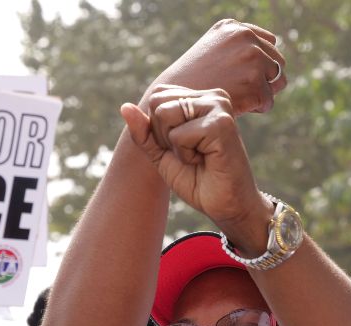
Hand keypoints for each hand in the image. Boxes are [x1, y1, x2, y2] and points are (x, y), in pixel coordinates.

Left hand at [121, 86, 268, 234]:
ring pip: (165, 114)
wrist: (226, 206)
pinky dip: (186, 155)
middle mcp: (213, 96)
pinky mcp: (221, 124)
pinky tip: (207, 160)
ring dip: (175, 146)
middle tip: (191, 153)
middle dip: (164, 136)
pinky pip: (179, 135)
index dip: (159, 129)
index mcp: (201, 98)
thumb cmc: (198, 179)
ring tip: (199, 156)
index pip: (158, 96)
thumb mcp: (162, 154)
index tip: (183, 147)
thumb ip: (144, 131)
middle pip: (158, 102)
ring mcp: (219, 107)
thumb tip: (124, 106)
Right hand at [150, 19, 286, 114]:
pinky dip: (256, 109)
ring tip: (239, 98)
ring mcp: (252, 60)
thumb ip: (237, 47)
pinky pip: (268, 102)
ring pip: (278, 81)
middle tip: (241, 92)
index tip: (243, 76)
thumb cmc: (191, 81)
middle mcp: (245, 38)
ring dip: (263, 93)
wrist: (174, 103)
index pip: (269, 43)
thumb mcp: (211, 52)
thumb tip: (269, 52)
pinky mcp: (255, 84)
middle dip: (265, 79)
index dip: (260, 63)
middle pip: (278, 62)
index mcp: (234, 27)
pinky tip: (236, 107)